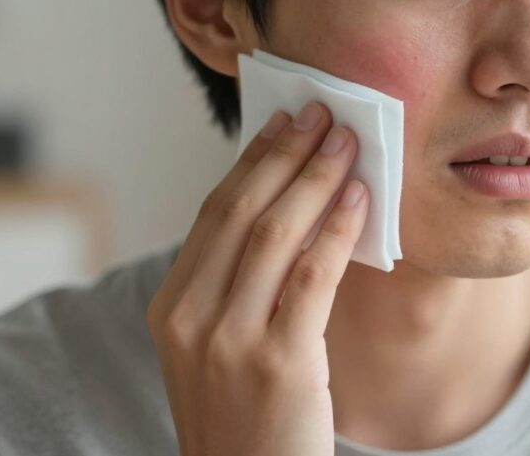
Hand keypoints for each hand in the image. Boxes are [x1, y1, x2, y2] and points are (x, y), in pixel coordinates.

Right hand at [146, 101, 368, 455]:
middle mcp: (190, 317)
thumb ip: (237, 287)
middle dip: (285, 154)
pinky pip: (311, 276)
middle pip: (241, 211)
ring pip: (275, 233)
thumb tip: (290, 212)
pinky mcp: (278, 362)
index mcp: (170, 308)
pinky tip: (359, 199)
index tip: (281, 123)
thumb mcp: (217, 349)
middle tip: (320, 113)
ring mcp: (229, 340)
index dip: (251, 162)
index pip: (213, 214)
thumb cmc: (243, 416)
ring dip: (315, 177)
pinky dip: (336, 229)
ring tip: (346, 142)